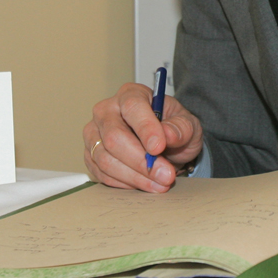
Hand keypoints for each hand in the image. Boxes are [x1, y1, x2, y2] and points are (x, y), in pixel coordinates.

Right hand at [83, 83, 203, 192]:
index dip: (145, 128)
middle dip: (141, 161)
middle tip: (165, 175)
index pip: (132, 106)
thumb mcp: (187, 124)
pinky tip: (144, 183)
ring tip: (160, 183)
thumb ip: (180, 128)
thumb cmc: (172, 128)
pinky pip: (102, 174)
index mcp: (131, 94)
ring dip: (135, 177)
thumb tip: (167, 135)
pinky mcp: (90, 156)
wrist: (163, 144)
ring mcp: (95, 134)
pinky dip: (125, 184)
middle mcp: (107, 111)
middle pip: (114, 137)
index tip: (159, 147)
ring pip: (106, 159)